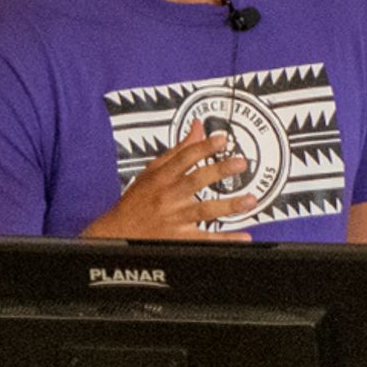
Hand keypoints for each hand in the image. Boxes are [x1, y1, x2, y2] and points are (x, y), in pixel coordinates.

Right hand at [83, 126, 256, 241]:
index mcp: (161, 178)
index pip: (183, 159)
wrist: (116, 233)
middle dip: (218, 171)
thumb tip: (199, 127)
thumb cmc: (137, 201)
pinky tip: (243, 237)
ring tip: (251, 200)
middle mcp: (168, 197)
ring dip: (228, 206)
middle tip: (240, 163)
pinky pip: (204, 239)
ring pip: (203, 210)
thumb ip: (179, 150)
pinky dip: (224, 240)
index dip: (203, 148)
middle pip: (195, 181)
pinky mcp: (178, 239)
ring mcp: (174, 219)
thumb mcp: (152, 172)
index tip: (222, 139)